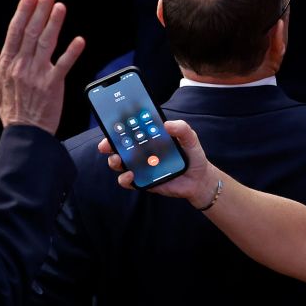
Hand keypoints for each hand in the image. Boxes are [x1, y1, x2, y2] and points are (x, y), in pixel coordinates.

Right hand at [0, 0, 84, 134]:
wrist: (24, 132)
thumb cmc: (9, 108)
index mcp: (7, 63)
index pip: (15, 31)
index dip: (23, 12)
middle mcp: (21, 65)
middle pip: (31, 32)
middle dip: (40, 11)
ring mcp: (37, 75)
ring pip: (46, 43)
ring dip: (54, 24)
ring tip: (60, 7)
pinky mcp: (52, 85)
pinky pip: (63, 65)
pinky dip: (71, 52)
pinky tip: (79, 40)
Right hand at [97, 119, 219, 207]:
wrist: (199, 179)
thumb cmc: (192, 156)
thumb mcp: (190, 138)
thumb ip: (182, 129)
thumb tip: (167, 124)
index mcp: (150, 137)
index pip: (130, 129)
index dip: (118, 126)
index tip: (111, 123)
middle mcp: (142, 151)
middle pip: (119, 146)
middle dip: (109, 144)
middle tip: (106, 144)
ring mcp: (141, 166)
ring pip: (120, 163)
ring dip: (114, 161)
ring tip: (118, 160)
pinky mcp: (143, 181)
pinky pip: (128, 181)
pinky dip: (125, 179)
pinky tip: (131, 175)